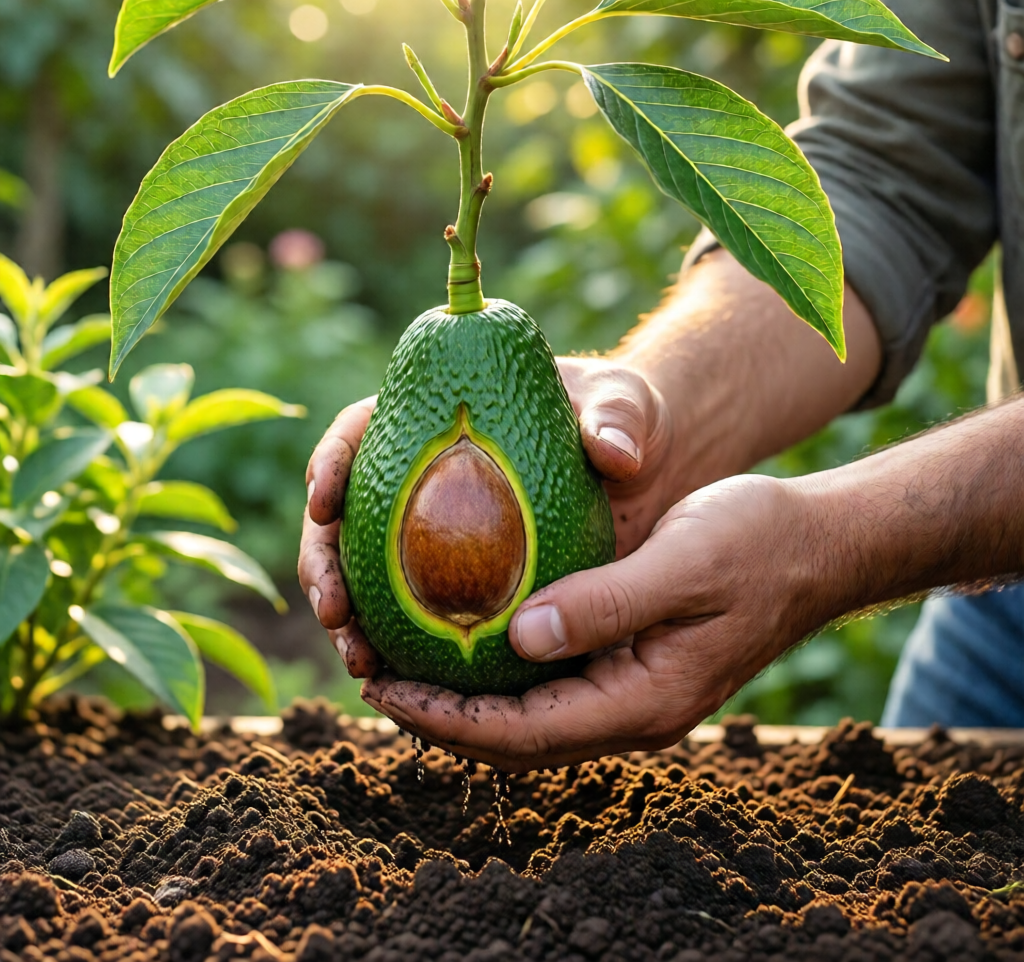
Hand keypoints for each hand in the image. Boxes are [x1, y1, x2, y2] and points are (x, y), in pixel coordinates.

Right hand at [297, 359, 672, 674]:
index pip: (361, 430)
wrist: (649, 466)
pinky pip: (419, 616)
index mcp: (436, 419)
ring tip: (360, 662)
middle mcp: (422, 475)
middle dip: (323, 563)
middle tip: (335, 610)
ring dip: (350, 620)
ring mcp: (437, 530)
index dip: (331, 463)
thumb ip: (615, 421)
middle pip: (346, 515)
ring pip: (368, 575)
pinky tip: (402, 684)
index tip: (324, 501)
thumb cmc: (624, 417)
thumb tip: (613, 456)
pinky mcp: (466, 579)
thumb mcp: (623, 406)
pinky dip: (402, 649)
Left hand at [361, 475, 827, 771]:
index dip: (448, 720)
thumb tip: (518, 639)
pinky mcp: (635, 663)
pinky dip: (503, 674)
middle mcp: (634, 709)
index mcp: (645, 700)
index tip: (385, 689)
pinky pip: (553, 685)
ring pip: (532, 716)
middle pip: (518, 739)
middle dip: (443, 720)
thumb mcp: (682, 564)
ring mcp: (635, 690)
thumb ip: (605, 604)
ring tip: (405, 667)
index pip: (525, 733)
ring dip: (467, 703)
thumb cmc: (756, 544)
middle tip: (375, 680)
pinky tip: (474, 639)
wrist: (816, 546)